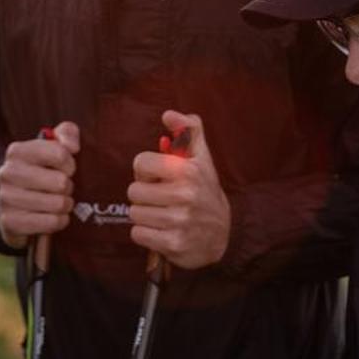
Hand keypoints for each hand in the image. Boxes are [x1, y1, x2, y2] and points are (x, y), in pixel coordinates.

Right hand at [0, 121, 79, 248]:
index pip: (60, 153)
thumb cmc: (41, 172)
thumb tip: (73, 146)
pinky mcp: (10, 222)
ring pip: (58, 204)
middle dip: (68, 187)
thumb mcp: (53, 146)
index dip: (71, 164)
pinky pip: (51, 222)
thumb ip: (67, 134)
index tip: (67, 169)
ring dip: (65, 205)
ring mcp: (6, 198)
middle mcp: (8, 172)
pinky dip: (59, 221)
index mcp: (18, 151)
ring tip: (58, 202)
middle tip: (62, 189)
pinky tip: (53, 217)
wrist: (14, 206)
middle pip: (61, 182)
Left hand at [127, 110, 230, 269]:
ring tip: (162, 214)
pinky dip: (146, 234)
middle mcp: (185, 195)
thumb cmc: (205, 192)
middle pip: (134, 191)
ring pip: (134, 213)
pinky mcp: (173, 244)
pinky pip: (138, 234)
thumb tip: (168, 114)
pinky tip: (162, 231)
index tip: (158, 176)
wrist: (224, 235)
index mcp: (188, 170)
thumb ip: (188, 130)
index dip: (146, 170)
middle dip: (144, 195)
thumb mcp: (202, 158)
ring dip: (145, 215)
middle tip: (161, 198)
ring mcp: (179, 221)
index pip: (141, 162)